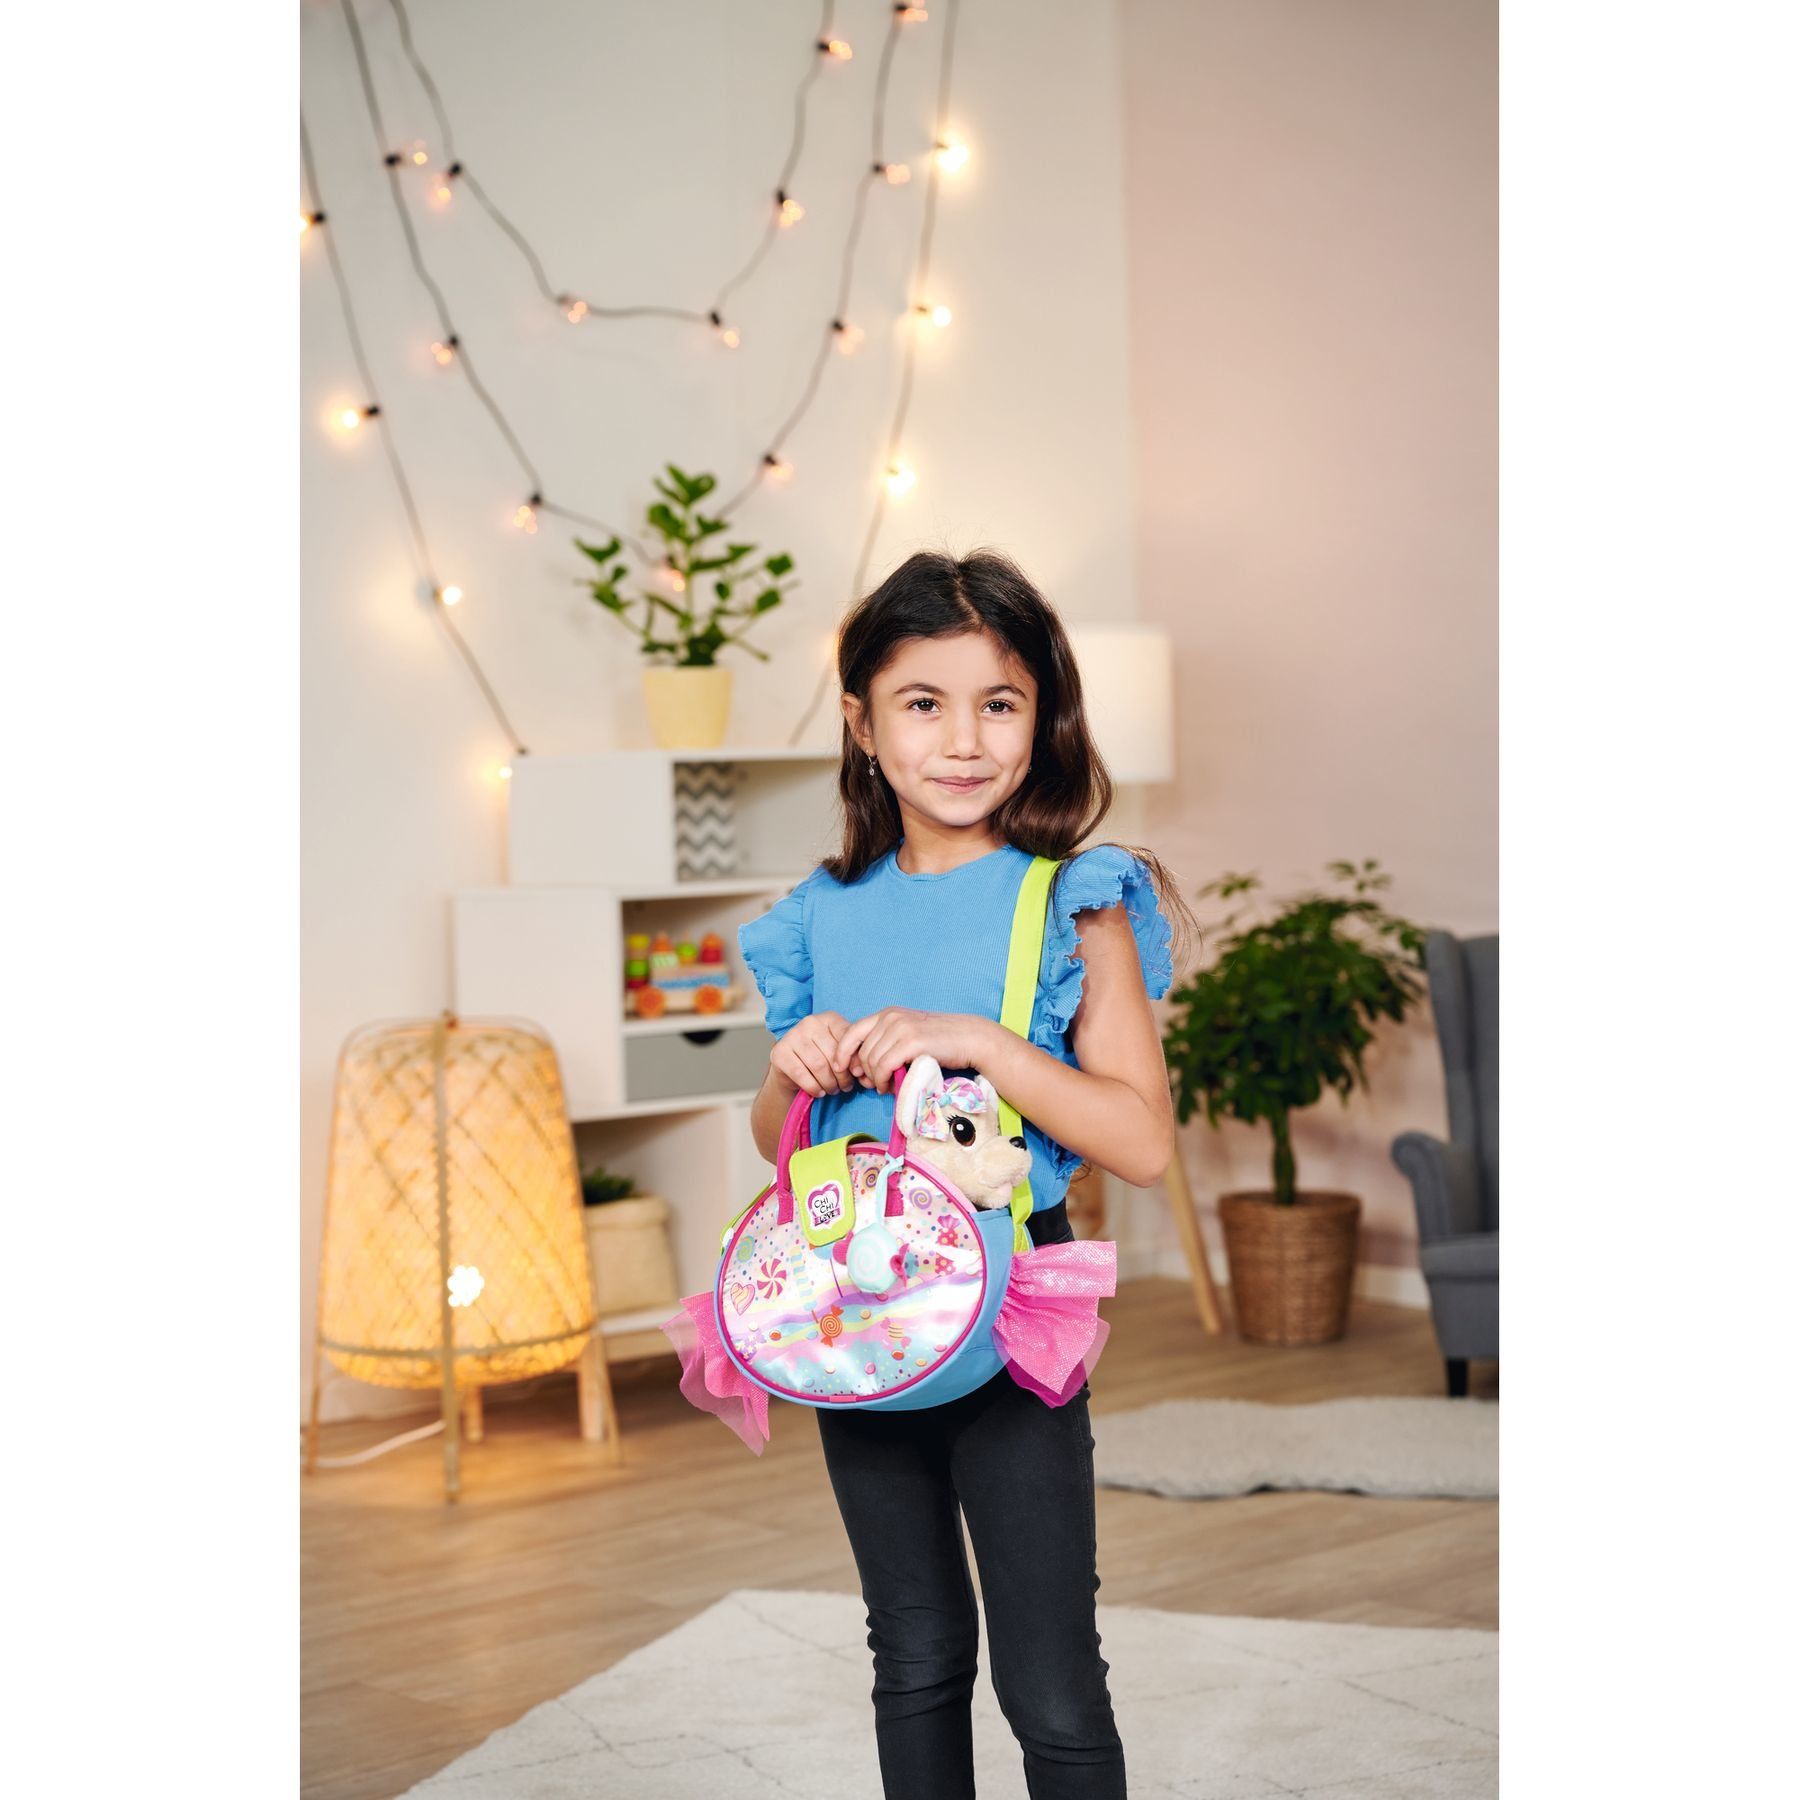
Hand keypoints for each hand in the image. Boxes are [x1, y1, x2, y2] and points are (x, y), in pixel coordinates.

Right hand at [771, 1012, 855, 1099]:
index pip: (847, 1037)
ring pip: (818, 1065)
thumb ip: (852, 1055)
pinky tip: (819, 1091)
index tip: (855, 1074)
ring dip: (829, 1084)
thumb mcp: (839, 1051)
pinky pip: (801, 1074)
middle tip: (844, 1087)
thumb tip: (859, 1070)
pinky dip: (813, 1087)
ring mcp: (792, 1036)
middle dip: (842, 1076)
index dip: (853, 1060)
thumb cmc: (822, 1058)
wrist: (791, 1069)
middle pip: (833, 1054)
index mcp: (828, 1018)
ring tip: (832, 1090)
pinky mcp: (779, 1052)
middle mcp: (809, 1022)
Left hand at [831, 1009, 999, 1094]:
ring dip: (875, 1080)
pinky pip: (884, 1066)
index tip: (842, 1069)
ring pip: (872, 1061)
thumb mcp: (907, 1035)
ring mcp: (901, 1028)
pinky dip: (884, 1081)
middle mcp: (891, 1017)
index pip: (852, 1032)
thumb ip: (884, 1045)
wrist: (969, 1038)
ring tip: (886, 1086)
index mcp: (887, 1014)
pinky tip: (891, 1086)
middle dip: (864, 1072)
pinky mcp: (911, 1042)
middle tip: (874, 1085)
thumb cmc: (939, 1041)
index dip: (842, 1052)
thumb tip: (859, 1069)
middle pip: (862, 1052)